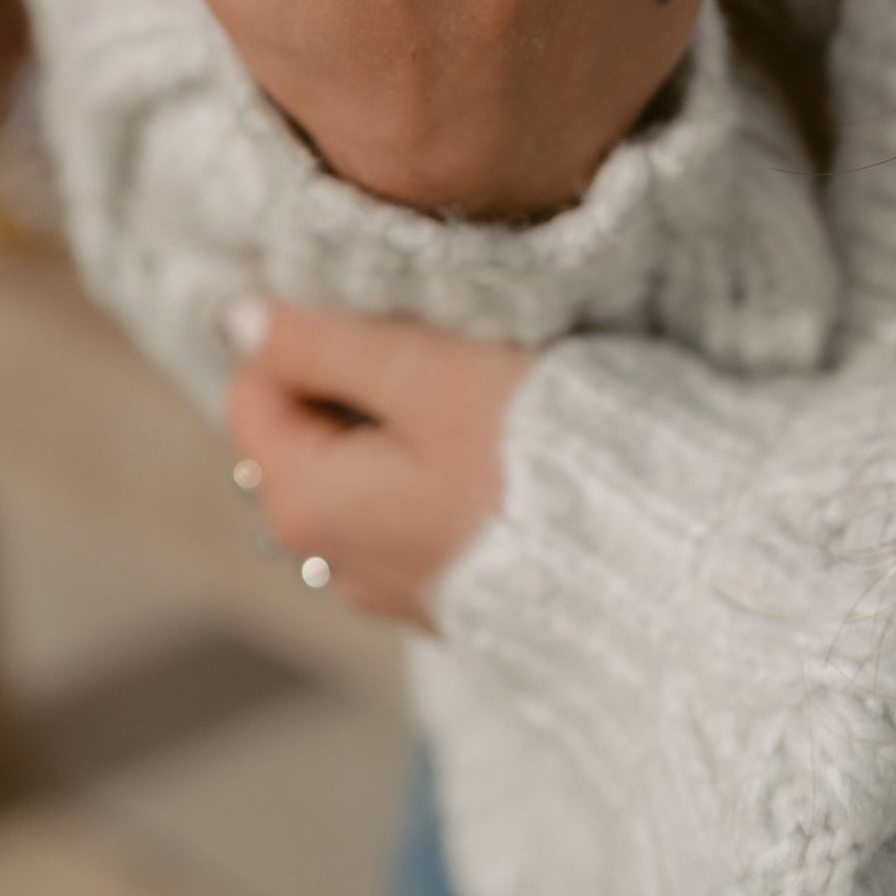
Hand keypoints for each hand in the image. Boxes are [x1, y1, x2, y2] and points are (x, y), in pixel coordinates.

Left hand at [227, 301, 533, 626]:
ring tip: (483, 389)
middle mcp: (334, 558)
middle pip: (311, 426)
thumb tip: (240, 318)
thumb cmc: (536, 457)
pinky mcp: (456, 588)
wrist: (655, 562)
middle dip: (362, 371)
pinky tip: (504, 443)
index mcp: (303, 503)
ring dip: (410, 414)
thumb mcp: (424, 370)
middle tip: (442, 343)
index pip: (255, 385)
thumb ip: (323, 340)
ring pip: (369, 462)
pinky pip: (420, 501)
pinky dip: (446, 461)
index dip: (313, 327)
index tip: (389, 307)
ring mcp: (397, 582)